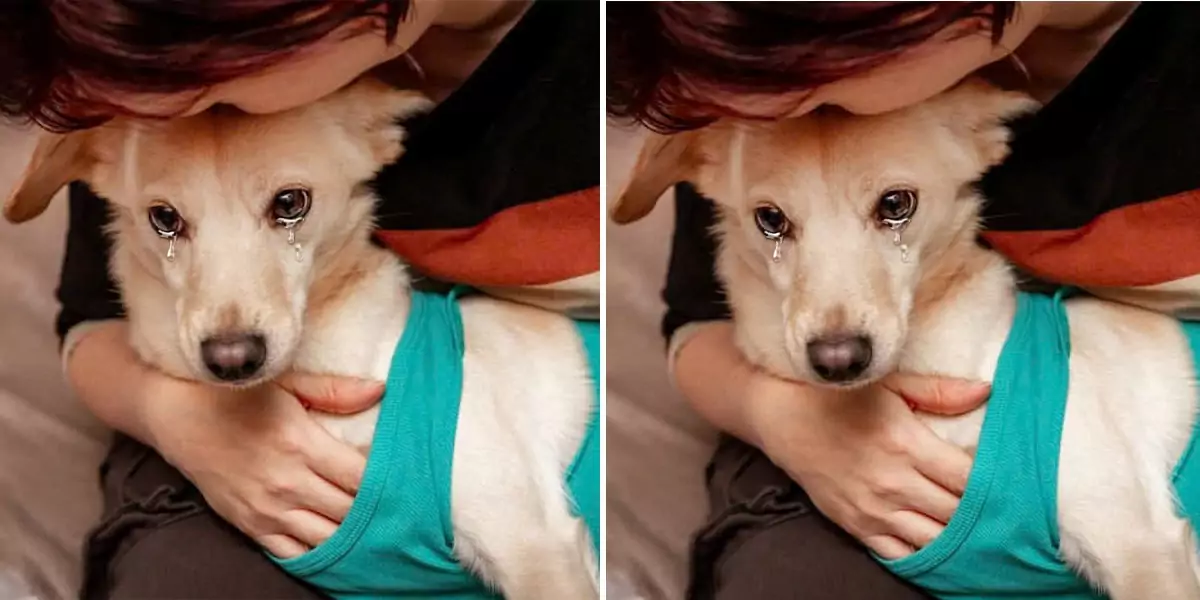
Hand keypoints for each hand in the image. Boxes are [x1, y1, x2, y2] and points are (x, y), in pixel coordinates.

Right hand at [142, 372, 382, 558]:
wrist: (175, 415)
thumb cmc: (236, 393)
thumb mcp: (287, 381)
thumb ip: (336, 390)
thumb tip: (381, 391)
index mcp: (301, 444)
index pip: (361, 477)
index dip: (387, 480)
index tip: (400, 475)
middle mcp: (286, 483)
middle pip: (349, 511)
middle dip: (376, 510)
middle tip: (395, 503)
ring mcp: (266, 509)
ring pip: (326, 538)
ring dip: (352, 535)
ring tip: (372, 525)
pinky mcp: (248, 524)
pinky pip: (292, 552)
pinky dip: (318, 552)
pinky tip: (337, 544)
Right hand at [746, 371, 988, 559]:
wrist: (778, 416)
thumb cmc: (835, 394)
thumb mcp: (888, 382)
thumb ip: (938, 390)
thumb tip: (985, 392)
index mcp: (906, 444)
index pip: (968, 478)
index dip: (994, 480)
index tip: (1005, 474)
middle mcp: (892, 483)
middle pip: (958, 513)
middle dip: (982, 510)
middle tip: (997, 503)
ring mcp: (872, 509)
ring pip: (934, 540)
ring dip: (958, 536)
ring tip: (975, 526)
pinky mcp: (854, 525)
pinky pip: (899, 554)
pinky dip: (924, 554)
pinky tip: (939, 544)